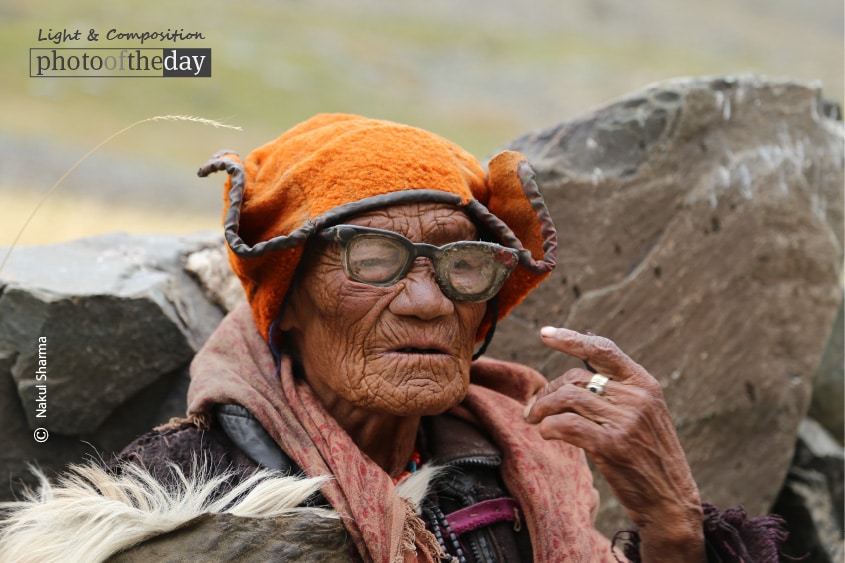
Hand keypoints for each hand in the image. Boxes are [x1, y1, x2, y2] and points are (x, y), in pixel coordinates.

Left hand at [525, 327, 704, 561]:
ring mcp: (626, 420)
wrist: (671, 503)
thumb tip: (573, 373)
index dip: (571, 338)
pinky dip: (548, 426)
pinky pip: (566, 424)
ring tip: (534, 421)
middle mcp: (637, 397)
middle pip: (575, 377)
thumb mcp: (643, 415)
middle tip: (533, 408)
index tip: (545, 334)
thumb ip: (617, 392)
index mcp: (644, 383)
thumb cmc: (650, 458)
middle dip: (548, 391)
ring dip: (542, 409)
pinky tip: (546, 433)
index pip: (603, 349)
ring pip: (567, 397)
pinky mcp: (612, 445)